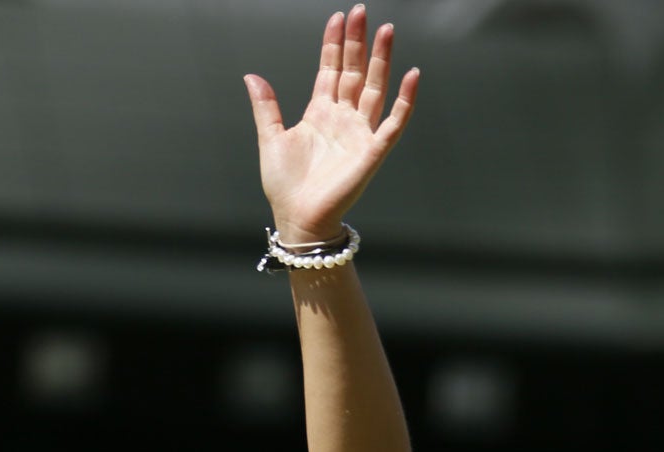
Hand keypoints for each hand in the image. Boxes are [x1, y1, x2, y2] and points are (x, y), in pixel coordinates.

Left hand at [245, 5, 417, 246]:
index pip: (331, 69)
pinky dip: (404, 100)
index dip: (334, 44)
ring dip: (382, 60)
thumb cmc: (285, 186)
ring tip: (386, 31)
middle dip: (358, 42)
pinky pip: (393, 122)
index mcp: (320, 113)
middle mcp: (343, 118)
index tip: (338, 17)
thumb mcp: (270, 138)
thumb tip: (251, 76)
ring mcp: (360, 133)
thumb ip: (266, 107)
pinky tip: (411, 75)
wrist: (298, 218)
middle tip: (361, 11)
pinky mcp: (372, 151)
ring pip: (375, 88)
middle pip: (354, 71)